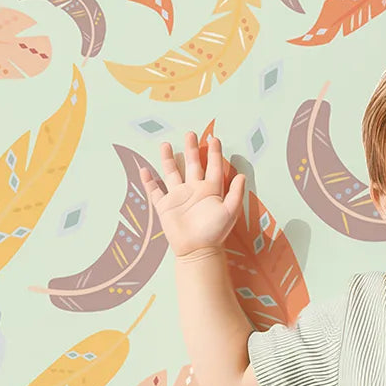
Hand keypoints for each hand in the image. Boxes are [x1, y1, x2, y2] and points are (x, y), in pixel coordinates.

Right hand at [139, 131, 245, 260]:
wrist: (197, 251)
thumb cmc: (215, 233)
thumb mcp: (230, 212)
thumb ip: (235, 193)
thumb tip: (241, 174)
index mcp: (210, 190)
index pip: (212, 166)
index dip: (214, 153)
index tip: (215, 139)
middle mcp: (193, 190)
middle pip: (191, 164)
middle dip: (190, 149)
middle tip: (190, 134)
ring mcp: (178, 197)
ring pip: (171, 173)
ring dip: (168, 159)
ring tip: (165, 144)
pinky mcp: (165, 207)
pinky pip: (155, 192)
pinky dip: (149, 182)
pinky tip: (144, 170)